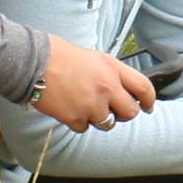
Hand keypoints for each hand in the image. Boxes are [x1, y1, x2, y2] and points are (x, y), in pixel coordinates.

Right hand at [32, 34, 154, 132]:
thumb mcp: (94, 57)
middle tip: (113, 110)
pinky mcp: (76, 118)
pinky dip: (79, 121)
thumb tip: (120, 88)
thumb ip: (110, 73)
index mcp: (113, 68)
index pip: (144, 88)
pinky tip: (69, 107)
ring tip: (85, 105)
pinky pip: (85, 127)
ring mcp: (92, 105)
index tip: (148, 106)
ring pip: (107, 123)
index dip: (149, 100)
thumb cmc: (59, 55)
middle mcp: (107, 88)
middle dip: (123, 113)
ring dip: (99, 118)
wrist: (33, 63)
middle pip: (130, 112)